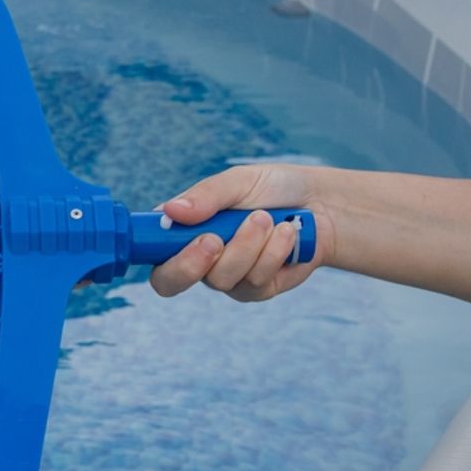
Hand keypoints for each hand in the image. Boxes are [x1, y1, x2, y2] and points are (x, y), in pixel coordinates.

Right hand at [149, 165, 337, 301]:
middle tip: (215, 239)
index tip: (187, 235)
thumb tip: (169, 211)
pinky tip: (286, 233)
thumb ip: (205, 196)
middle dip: (193, 263)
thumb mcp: (237, 182)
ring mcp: (225, 276)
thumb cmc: (272, 188)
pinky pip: (254, 282)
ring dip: (248, 245)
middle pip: (171, 282)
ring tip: (268, 219)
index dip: (155, 254)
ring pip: (221, 278)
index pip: (150, 252)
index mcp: (181, 229)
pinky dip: (273, 254)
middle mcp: (196, 257)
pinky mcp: (255, 289)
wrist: (319, 205)